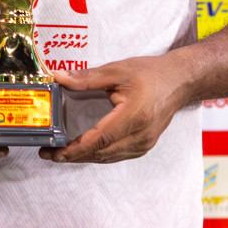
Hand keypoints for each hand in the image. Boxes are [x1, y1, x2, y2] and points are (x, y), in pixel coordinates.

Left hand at [42, 55, 190, 163]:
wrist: (179, 81)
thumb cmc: (151, 73)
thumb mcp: (117, 70)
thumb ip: (87, 78)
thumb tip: (59, 78)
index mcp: (134, 116)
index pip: (100, 139)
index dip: (76, 149)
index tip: (55, 152)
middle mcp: (140, 135)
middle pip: (102, 153)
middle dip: (73, 156)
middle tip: (48, 153)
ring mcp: (144, 143)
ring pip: (108, 157)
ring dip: (84, 157)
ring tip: (61, 152)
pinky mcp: (144, 146)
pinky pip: (117, 155)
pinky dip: (98, 154)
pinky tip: (84, 149)